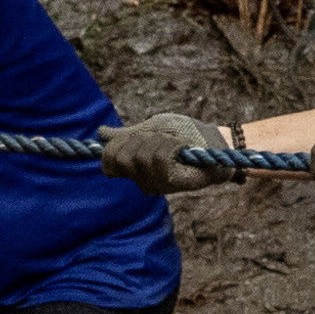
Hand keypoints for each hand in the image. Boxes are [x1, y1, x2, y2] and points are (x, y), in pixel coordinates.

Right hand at [100, 111, 243, 192]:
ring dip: (160, 140)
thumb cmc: (185, 134)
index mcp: (134, 168)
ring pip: (141, 156)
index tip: (135, 136)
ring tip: (175, 143)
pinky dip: (171, 145)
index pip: (108, 163)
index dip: (115, 147)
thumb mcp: (152, 129)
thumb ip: (127, 134)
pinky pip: (160, 160)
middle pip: (122, 157)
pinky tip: (183, 148)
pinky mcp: (176, 184)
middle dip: (140, 138)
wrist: (214, 140)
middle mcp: (142, 180)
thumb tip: (100, 133)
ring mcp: (159, 184)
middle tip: (160, 137)